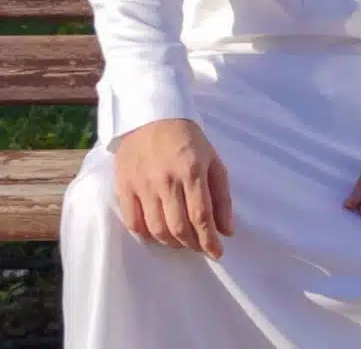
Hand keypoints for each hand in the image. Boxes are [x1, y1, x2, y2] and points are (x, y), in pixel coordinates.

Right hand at [113, 118, 233, 259]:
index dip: (209, 240)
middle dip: (192, 244)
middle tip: (200, 247)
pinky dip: (147, 235)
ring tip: (182, 241)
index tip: (217, 252)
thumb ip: (221, 195)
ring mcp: (143, 185)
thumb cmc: (188, 138)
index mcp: (193, 170)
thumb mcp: (213, 159)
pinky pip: (134, 223)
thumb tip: (227, 230)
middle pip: (178, 227)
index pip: (201, 216)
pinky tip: (158, 233)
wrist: (150, 117)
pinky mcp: (124, 187)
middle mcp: (167, 180)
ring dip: (172, 242)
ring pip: (157, 229)